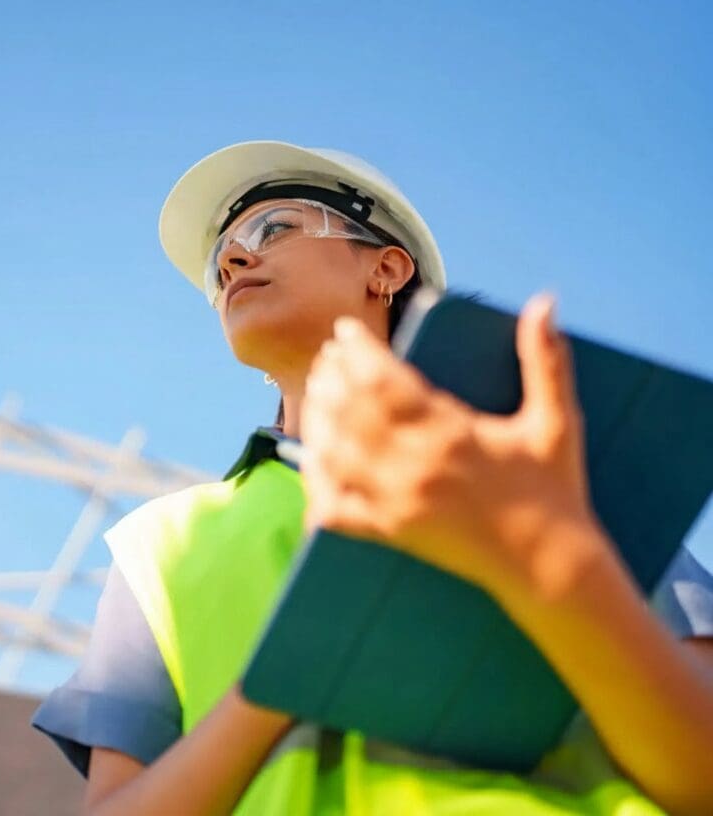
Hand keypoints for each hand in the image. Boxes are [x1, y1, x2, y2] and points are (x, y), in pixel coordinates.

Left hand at [299, 294, 607, 601]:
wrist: (549, 564)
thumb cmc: (553, 489)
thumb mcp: (557, 421)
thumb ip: (546, 360)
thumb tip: (546, 301)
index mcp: (451, 432)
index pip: (384, 379)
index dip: (357, 350)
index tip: (345, 330)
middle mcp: (415, 465)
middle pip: (350, 410)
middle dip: (332, 377)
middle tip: (327, 356)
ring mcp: (397, 501)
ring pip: (334, 454)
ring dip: (318, 421)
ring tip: (315, 395)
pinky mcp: (390, 533)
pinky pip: (335, 508)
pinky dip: (316, 484)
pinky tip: (310, 460)